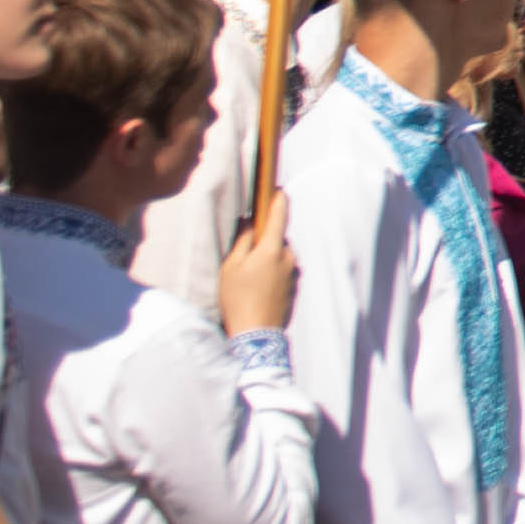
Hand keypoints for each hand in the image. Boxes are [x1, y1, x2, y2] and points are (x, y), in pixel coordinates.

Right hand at [215, 211, 298, 336]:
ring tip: (247, 276)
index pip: (280, 214)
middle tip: (243, 254)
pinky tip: (256, 287)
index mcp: (272, 248)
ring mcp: (293, 272)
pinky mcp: (294, 285)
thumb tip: (248, 224)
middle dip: (262, 240)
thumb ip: (242, 241)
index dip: (278, 199)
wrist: (256, 334)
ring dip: (266, 257)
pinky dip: (271, 271)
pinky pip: (282, 269)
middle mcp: (288, 256)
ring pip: (279, 254)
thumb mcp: (230, 267)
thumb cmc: (238, 299)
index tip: (277, 188)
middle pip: (277, 237)